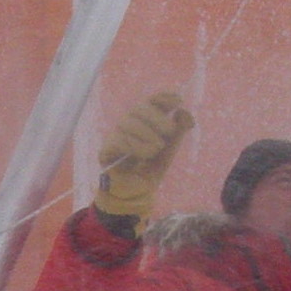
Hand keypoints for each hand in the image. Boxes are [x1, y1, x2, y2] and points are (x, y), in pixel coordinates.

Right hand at [95, 91, 194, 221]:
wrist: (137, 192)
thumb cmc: (152, 168)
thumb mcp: (170, 150)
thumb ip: (179, 132)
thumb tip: (184, 112)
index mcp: (144, 120)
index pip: (151, 100)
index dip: (163, 97)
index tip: (178, 101)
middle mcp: (128, 124)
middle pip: (139, 108)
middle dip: (157, 117)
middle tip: (170, 131)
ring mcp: (115, 135)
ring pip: (129, 123)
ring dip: (147, 135)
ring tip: (157, 149)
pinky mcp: (107, 150)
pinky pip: (119, 140)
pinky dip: (135, 146)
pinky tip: (144, 155)